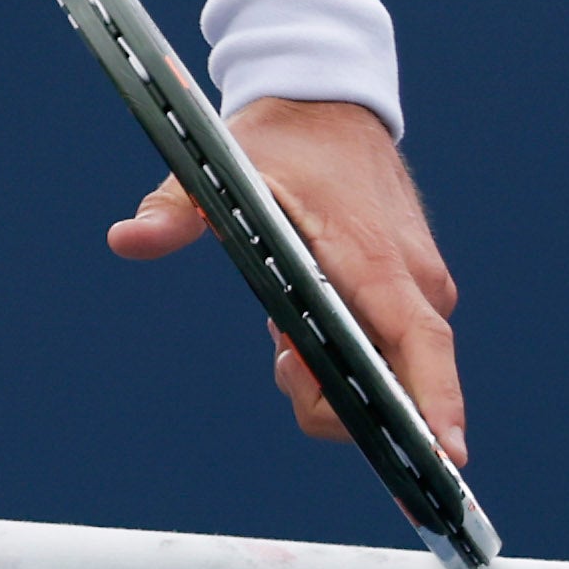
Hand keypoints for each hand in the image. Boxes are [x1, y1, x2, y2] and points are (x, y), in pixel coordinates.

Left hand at [108, 97, 465, 462]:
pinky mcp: (417, 294)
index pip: (420, 345)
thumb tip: (125, 239)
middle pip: (399, 382)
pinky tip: (299, 324)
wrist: (328, 109)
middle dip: (334, 395)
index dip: (434, 404)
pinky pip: (387, 351)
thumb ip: (175, 211)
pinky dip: (342, 355)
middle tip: (278, 350)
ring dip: (329, 372)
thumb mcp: (219, 169)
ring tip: (282, 326)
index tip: (443, 458)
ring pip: (388, 373)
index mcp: (375, 261)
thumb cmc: (278, 144)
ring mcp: (423, 290)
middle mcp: (417, 284)